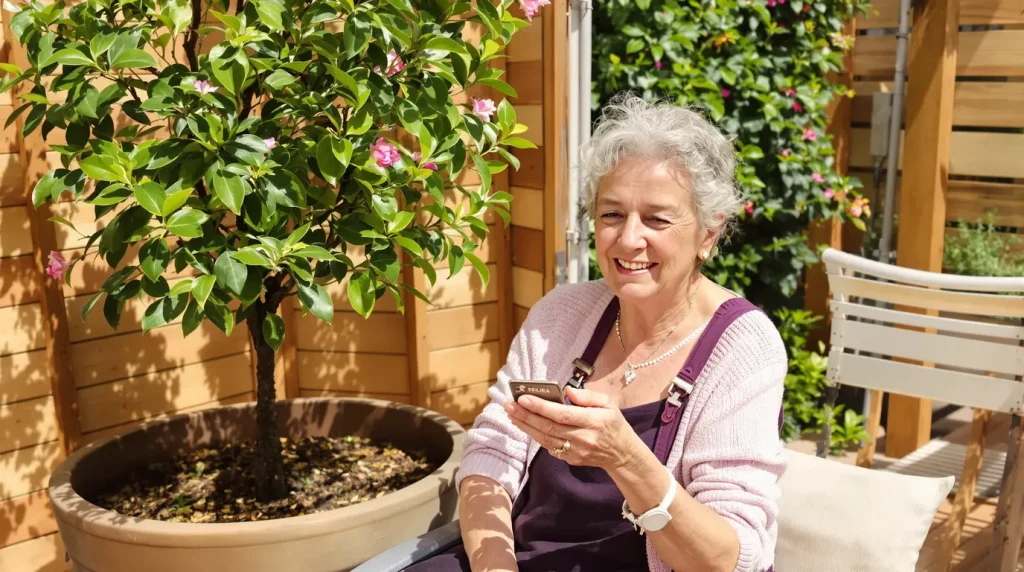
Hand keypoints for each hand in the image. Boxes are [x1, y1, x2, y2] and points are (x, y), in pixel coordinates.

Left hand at [504, 387, 640, 470]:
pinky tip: (526, 426)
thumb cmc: (613, 425)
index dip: (541, 407)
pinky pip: (549, 447)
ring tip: (512, 415)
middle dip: (526, 416)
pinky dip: (536, 436)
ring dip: (526, 427)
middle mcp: (583, 438)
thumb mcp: (608, 404)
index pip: (562, 414)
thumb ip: (588, 396)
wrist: (622, 454)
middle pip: (549, 427)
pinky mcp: (571, 460)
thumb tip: (567, 391)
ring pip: (545, 439)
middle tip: (509, 405)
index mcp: (593, 421)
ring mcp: (576, 452)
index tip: (523, 398)